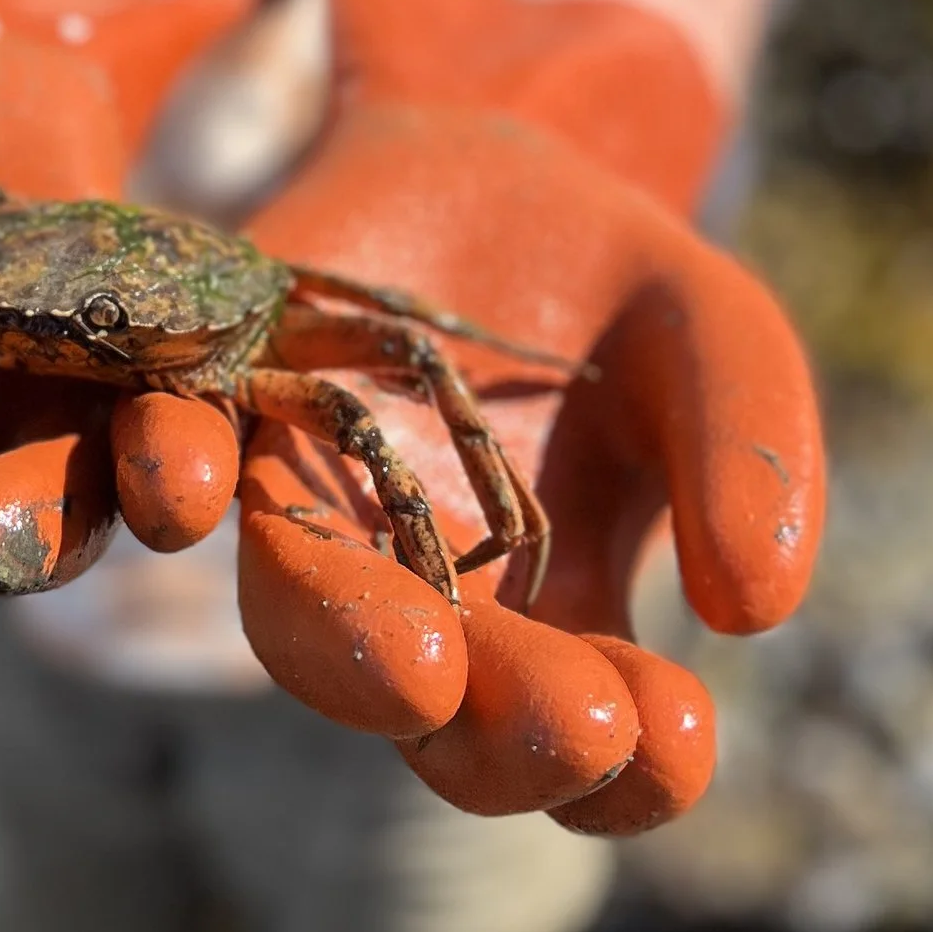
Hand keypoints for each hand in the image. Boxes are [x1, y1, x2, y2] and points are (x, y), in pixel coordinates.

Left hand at [236, 0, 823, 834]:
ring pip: (301, 623)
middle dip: (507, 737)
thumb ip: (748, 454)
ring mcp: (309, 520)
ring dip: (350, 645)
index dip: (636, 770)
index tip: (678, 726)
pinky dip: (174, 478)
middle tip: (575, 724)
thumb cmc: (617, 295)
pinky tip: (195, 488)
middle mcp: (422, 612)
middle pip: (443, 728)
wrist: (485, 160)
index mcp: (559, 633)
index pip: (597, 754)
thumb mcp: (716, 341)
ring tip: (423, 656)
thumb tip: (757, 610)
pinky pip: (177, 465)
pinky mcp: (217, 412)